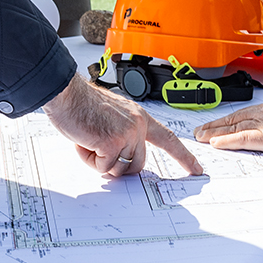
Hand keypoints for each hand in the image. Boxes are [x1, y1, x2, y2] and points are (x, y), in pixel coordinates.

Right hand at [43, 74, 202, 177]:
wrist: (66, 93)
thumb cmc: (83, 104)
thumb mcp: (113, 117)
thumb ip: (124, 135)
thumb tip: (122, 159)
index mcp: (139, 117)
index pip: (168, 138)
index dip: (183, 155)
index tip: (196, 168)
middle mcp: (138, 124)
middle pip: (137, 165)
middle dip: (116, 164)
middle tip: (97, 147)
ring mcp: (127, 133)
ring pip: (119, 169)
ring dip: (101, 161)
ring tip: (89, 139)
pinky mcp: (112, 142)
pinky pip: (103, 167)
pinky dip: (89, 159)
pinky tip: (84, 140)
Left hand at [193, 86, 262, 157]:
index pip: (243, 114)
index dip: (226, 121)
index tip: (214, 126)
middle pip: (234, 119)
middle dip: (214, 126)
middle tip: (198, 133)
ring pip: (234, 128)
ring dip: (214, 133)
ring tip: (200, 138)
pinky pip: (244, 138)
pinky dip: (227, 140)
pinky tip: (215, 143)